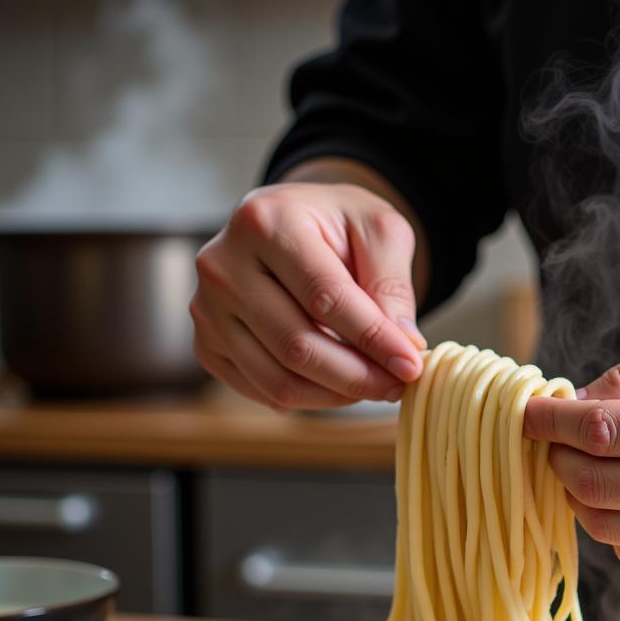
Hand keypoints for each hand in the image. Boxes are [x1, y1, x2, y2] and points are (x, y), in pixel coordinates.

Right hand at [191, 182, 425, 409]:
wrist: (293, 224)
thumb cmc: (337, 225)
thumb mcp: (378, 230)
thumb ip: (392, 284)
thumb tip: (404, 345)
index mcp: (264, 222)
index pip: (325, 298)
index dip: (373, 339)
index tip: (412, 365)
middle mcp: (222, 266)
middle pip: (298, 346)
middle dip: (358, 377)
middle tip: (399, 385)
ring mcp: (207, 309)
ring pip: (278, 379)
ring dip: (337, 395)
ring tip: (376, 385)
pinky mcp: (207, 344)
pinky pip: (262, 390)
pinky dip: (309, 398)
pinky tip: (339, 382)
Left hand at [524, 322, 619, 573]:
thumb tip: (569, 406)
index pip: (602, 433)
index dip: (549, 423)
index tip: (525, 413)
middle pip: (594, 485)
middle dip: (556, 458)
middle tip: (553, 438)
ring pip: (606, 527)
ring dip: (578, 494)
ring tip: (582, 463)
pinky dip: (612, 525)